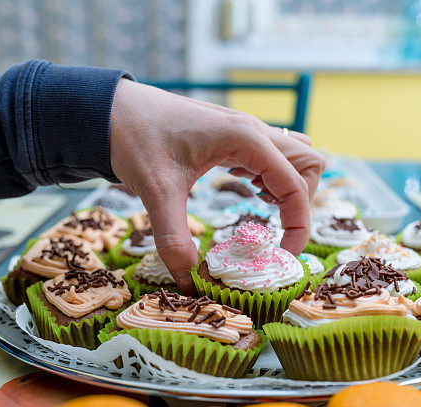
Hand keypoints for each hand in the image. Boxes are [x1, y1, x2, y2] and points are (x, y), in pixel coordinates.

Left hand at [109, 79, 325, 292]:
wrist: (110, 109)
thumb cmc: (134, 140)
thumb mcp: (155, 192)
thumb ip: (174, 239)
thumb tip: (190, 282)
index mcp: (245, 140)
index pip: (297, 187)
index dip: (298, 226)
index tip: (283, 256)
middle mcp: (254, 130)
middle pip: (310, 165)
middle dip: (301, 202)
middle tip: (272, 226)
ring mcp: (245, 129)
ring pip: (296, 156)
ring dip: (289, 186)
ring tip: (260, 207)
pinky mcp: (233, 134)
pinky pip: (273, 152)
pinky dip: (272, 175)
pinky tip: (245, 187)